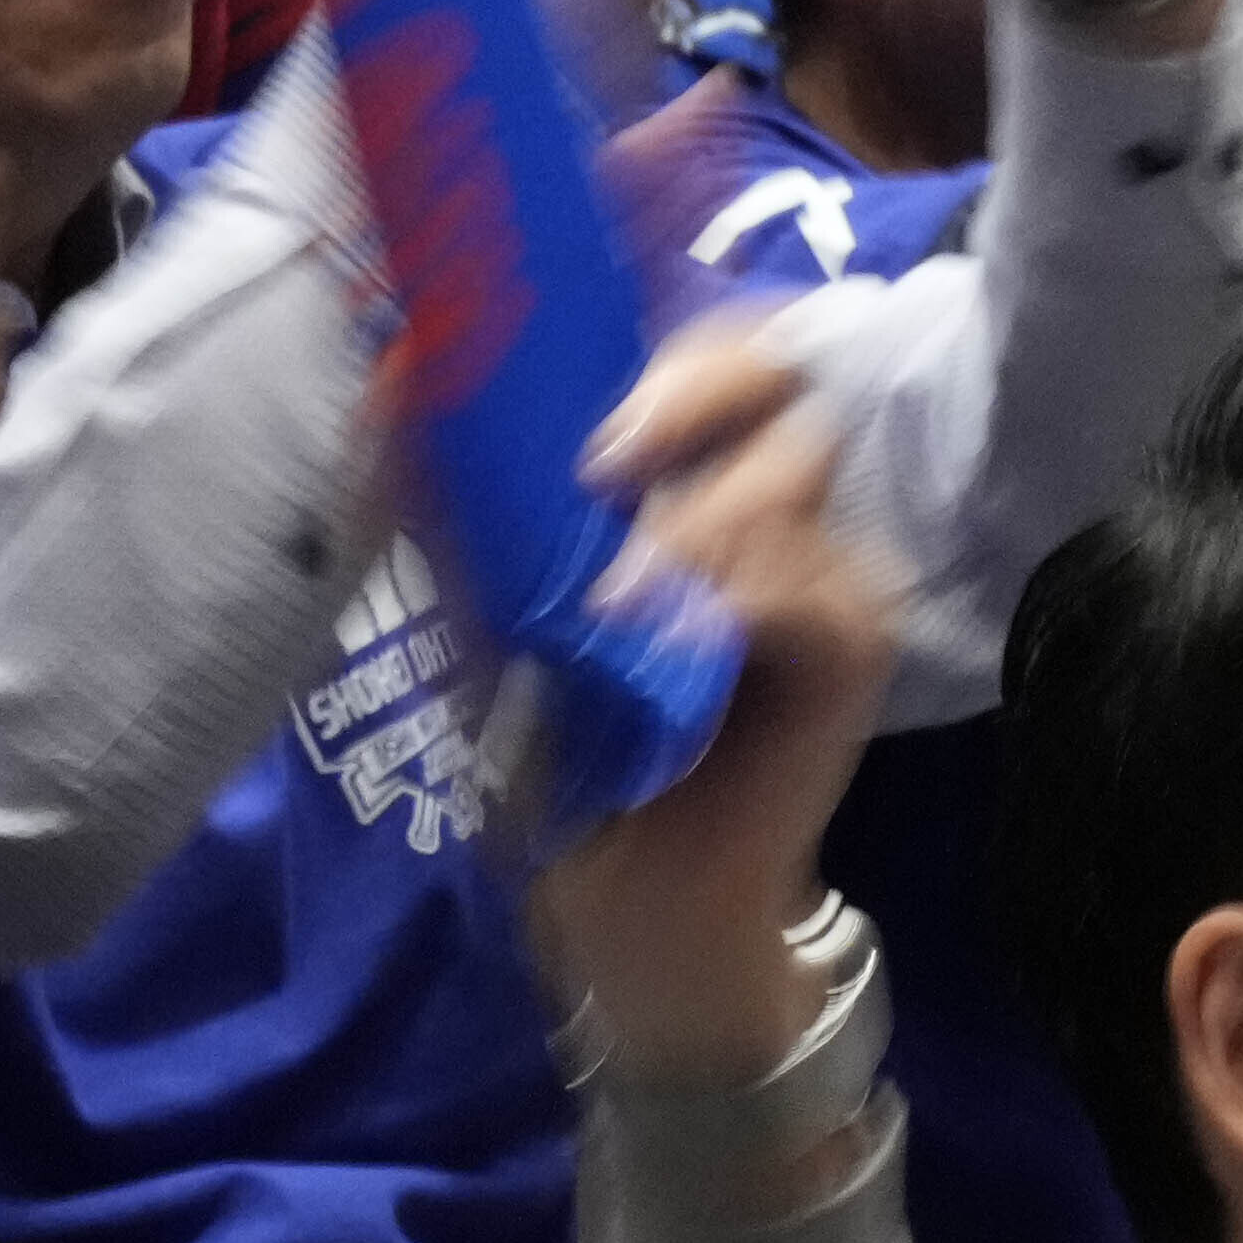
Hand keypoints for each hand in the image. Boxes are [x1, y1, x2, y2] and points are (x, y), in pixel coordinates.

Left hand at [520, 333, 901, 1150]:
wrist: (628, 889)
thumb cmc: (563, 744)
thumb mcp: (497, 610)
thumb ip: (470, 512)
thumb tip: (389, 395)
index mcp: (700, 477)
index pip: (727, 354)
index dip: (669, 354)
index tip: (581, 406)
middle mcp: (782, 505)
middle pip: (780, 381)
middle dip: (686, 401)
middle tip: (602, 467)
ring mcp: (831, 568)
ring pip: (789, 477)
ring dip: (688, 521)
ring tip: (609, 600)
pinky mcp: (853, 643)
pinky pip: (808, 581)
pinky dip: (731, 595)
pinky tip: (660, 637)